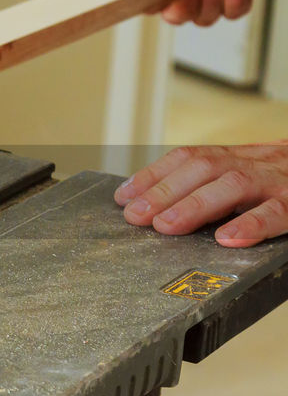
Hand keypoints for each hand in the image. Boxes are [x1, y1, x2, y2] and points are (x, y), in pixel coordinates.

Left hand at [114, 143, 287, 246]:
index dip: (153, 175)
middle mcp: (258, 162)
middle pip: (204, 168)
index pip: (188, 158)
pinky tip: (230, 238)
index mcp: (240, 157)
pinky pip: (280, 211)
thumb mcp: (250, 176)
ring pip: (235, 184)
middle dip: (165, 191)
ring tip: (168, 226)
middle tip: (137, 216)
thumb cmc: (286, 182)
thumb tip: (153, 206)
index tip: (123, 196)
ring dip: (196, 205)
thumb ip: (212, 187)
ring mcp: (282, 180)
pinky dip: (253, 224)